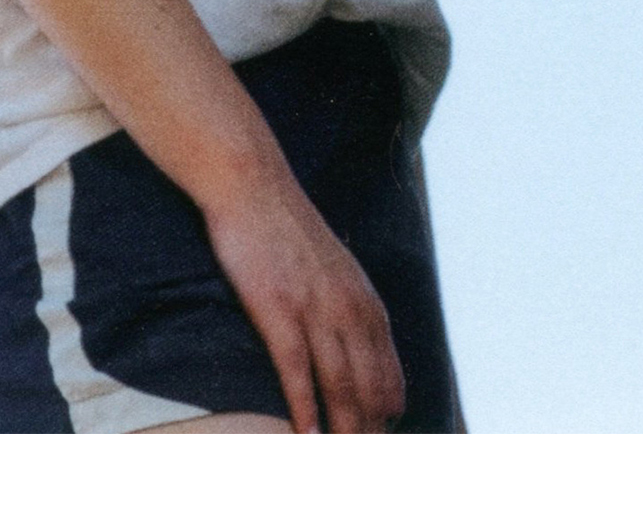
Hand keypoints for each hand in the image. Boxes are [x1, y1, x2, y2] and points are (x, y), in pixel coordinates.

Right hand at [197, 176, 403, 431]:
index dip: (388, 406)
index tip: (385, 433)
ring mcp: (315, 310)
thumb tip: (356, 336)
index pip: (389, 368)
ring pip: (339, 384)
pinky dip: (305, 408)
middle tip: (367, 456)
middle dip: (370, 427)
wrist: (253, 186)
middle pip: (368, 384)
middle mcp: (349, 307)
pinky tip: (307, 434)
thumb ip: (349, 302)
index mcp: (365, 298)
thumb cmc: (287, 226)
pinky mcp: (278, 311)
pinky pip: (296, 372)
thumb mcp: (335, 264)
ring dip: (344, 428)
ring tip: (344, 456)